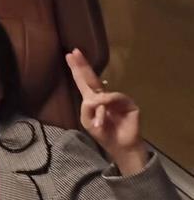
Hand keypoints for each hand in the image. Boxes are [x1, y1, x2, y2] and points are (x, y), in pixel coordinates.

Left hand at [66, 48, 146, 172]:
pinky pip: (115, 98)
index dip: (77, 69)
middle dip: (82, 65)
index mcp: (92, 99)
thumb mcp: (88, 121)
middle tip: (74, 52)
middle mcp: (104, 96)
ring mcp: (117, 98)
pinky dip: (108, 106)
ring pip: (102, 93)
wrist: (121, 147)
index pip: (83, 81)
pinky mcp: (129, 103)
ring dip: (98, 106)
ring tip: (98, 121)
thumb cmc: (103, 133)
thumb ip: (87, 107)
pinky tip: (106, 115)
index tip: (69, 55)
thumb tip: (97, 96)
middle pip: (92, 77)